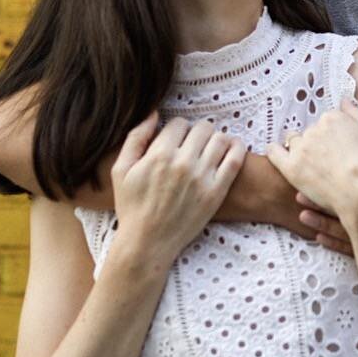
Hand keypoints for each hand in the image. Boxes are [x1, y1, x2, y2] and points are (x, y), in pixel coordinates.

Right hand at [109, 113, 245, 268]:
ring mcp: (203, 178)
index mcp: (159, 155)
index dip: (176, 129)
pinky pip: (235, 159)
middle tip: (192, 144)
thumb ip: (136, 138)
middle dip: (197, 132)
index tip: (175, 140)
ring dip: (215, 139)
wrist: (147, 242)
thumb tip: (153, 113)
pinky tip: (231, 147)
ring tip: (209, 148)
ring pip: (220, 139)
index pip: (179, 123)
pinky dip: (236, 147)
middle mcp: (183, 163)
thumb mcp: (121, 170)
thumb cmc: (131, 207)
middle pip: (202, 128)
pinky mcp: (216, 192)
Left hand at [265, 99, 357, 220]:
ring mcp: (301, 148)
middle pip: (311, 131)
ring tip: (311, 165)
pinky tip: (279, 154)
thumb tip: (346, 100)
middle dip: (318, 142)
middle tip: (329, 160)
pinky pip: (274, 153)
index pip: (328, 120)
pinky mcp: (291, 167)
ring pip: (294, 141)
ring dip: (300, 148)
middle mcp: (315, 128)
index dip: (334, 134)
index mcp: (334, 118)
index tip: (339, 147)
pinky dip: (275, 151)